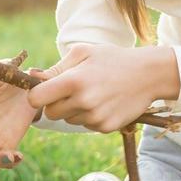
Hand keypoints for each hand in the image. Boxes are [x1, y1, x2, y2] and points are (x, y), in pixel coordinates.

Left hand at [26, 44, 179, 133]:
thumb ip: (56, 68)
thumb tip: (32, 76)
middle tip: (73, 89)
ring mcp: (95, 117)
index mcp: (73, 81)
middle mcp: (83, 102)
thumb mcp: (83, 53)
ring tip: (94, 93)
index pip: (36, 99)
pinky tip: (104, 102)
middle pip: (51, 113)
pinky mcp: (105, 127)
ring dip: (74, 110)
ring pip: (69, 120)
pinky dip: (90, 116)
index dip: (37, 95)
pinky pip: (86, 125)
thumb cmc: (112, 59)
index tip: (45, 90)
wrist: (148, 74)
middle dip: (56, 103)